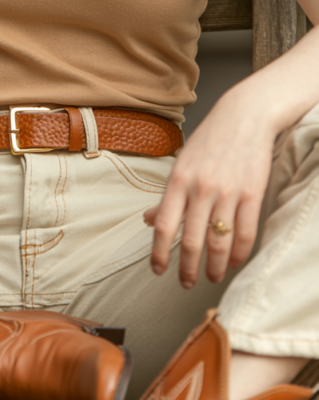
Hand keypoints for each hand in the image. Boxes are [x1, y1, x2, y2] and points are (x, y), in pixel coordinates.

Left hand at [144, 85, 275, 287]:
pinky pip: (245, 233)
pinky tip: (235, 262)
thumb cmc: (209, 140)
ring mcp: (227, 192)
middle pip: (190, 240)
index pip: (163, 225)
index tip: (158, 270)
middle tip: (185, 283)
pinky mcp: (252, 194)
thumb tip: (147, 219)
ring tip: (212, 277)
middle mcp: (201, 188)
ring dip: (215, 266)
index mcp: (179, 180)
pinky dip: (239, 253)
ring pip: (219, 242)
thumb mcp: (181, 162)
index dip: (158, 252)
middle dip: (186, 268)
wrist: (244, 117)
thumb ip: (167, 194)